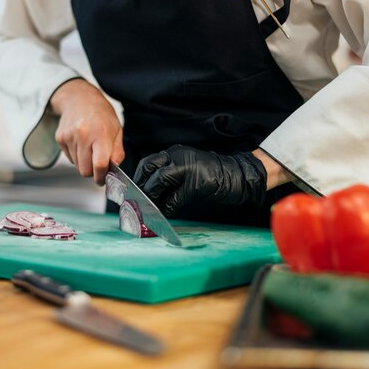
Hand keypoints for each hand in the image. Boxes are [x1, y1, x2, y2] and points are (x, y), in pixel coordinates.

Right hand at [50, 79, 123, 184]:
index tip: (103, 179)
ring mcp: (69, 137)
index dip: (102, 176)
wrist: (80, 98)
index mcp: (100, 133)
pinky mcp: (60, 138)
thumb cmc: (101, 114)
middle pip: (85, 170)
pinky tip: (80, 143)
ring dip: (84, 162)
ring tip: (89, 148)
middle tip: (97, 164)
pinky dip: (76, 155)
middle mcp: (83, 135)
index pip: (99, 164)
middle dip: (92, 172)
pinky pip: (69, 158)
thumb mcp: (117, 130)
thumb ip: (117, 152)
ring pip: (76, 166)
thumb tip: (114, 169)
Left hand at [134, 145, 267, 215]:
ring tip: (146, 210)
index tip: (131, 192)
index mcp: (175, 153)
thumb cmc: (210, 176)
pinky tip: (163, 215)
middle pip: (150, 169)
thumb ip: (168, 176)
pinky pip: (175, 198)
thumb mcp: (186, 169)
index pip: (148, 163)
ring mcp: (188, 168)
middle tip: (135, 201)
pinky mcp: (196, 183)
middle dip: (140, 186)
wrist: (237, 175)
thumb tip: (147, 193)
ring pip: (159, 181)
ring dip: (151, 197)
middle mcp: (178, 157)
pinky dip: (167, 208)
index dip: (137, 178)